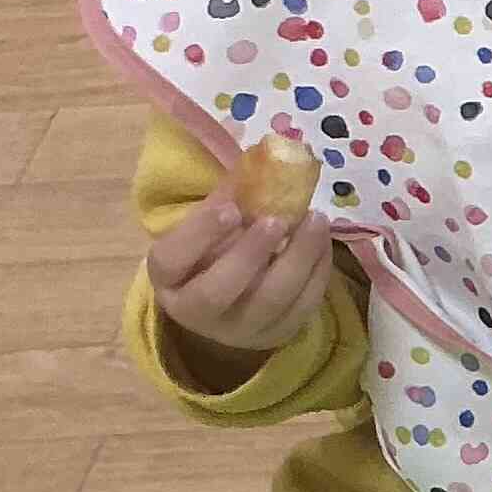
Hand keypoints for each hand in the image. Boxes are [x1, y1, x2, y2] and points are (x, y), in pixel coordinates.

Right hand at [147, 186, 333, 386]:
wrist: (229, 310)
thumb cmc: (211, 257)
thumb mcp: (204, 231)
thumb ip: (226, 200)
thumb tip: (264, 157)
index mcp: (168, 279)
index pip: (171, 259)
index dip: (200, 234)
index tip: (231, 209)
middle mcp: (197, 312)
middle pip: (220, 289)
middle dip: (251, 252)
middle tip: (278, 218)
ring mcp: (240, 329)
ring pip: (271, 300)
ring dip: (298, 258)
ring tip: (315, 220)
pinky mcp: (279, 334)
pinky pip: (304, 305)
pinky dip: (319, 270)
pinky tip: (323, 241)